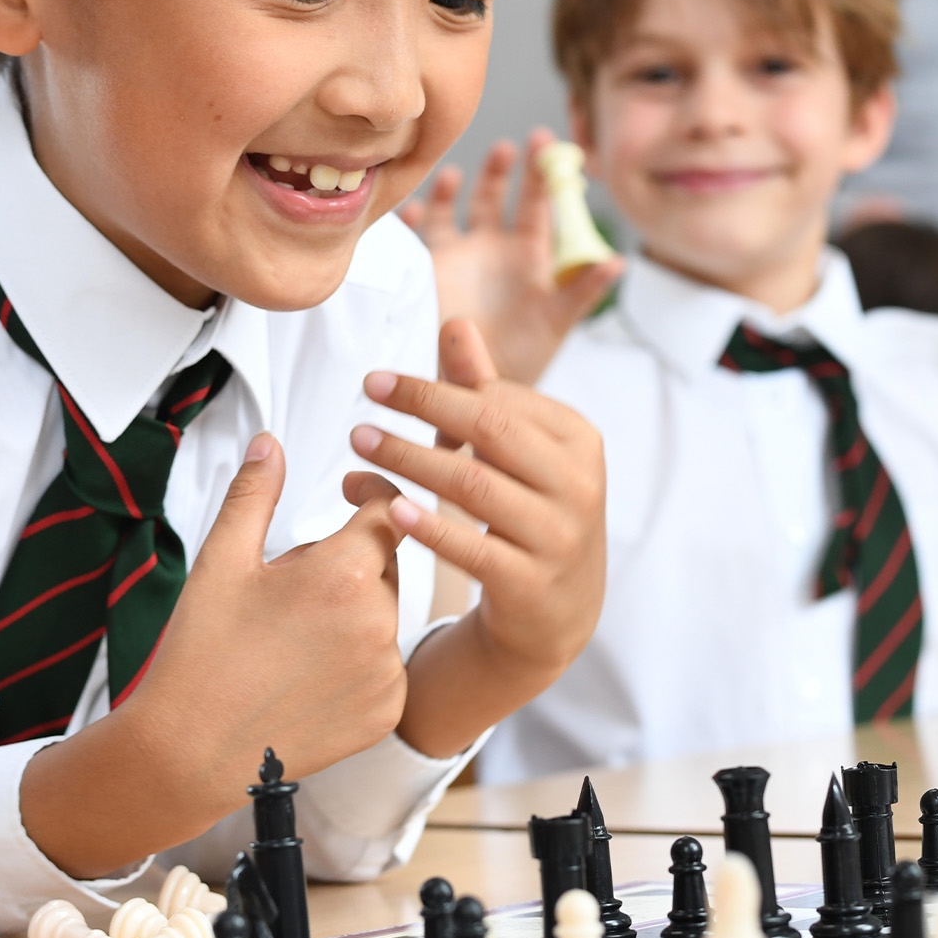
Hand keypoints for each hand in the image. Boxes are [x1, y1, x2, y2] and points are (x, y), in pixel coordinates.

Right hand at [27, 436, 408, 875]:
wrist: (189, 753)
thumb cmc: (200, 655)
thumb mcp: (222, 560)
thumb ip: (255, 493)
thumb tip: (271, 444)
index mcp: (343, 575)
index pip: (391, 510)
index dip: (372, 493)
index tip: (353, 492)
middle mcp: (378, 622)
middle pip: (385, 565)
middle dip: (348, 564)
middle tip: (289, 591)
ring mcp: (386, 671)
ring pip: (384, 616)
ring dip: (354, 612)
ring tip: (291, 640)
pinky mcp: (387, 710)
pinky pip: (386, 665)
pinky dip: (358, 661)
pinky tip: (307, 676)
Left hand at [347, 318, 606, 754]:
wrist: (558, 614)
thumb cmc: (529, 513)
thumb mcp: (518, 452)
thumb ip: (486, 390)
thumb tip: (455, 323)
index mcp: (578, 440)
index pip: (500, 398)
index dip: (435, 388)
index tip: (379, 382)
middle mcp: (578, 484)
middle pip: (490, 429)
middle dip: (422, 406)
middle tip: (363, 397)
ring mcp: (558, 537)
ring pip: (473, 485)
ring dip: (409, 460)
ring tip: (359, 444)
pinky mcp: (531, 585)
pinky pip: (471, 549)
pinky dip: (428, 525)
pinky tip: (387, 506)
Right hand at [400, 131, 622, 384]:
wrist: (480, 384)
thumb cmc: (525, 354)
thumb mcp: (557, 320)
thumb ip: (584, 289)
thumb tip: (618, 261)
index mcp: (530, 253)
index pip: (539, 203)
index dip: (544, 173)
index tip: (548, 141)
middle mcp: (496, 246)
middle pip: (498, 194)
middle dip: (502, 169)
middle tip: (509, 147)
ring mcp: (463, 254)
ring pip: (457, 207)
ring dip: (456, 188)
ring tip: (458, 176)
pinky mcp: (432, 269)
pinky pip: (421, 237)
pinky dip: (417, 222)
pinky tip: (416, 213)